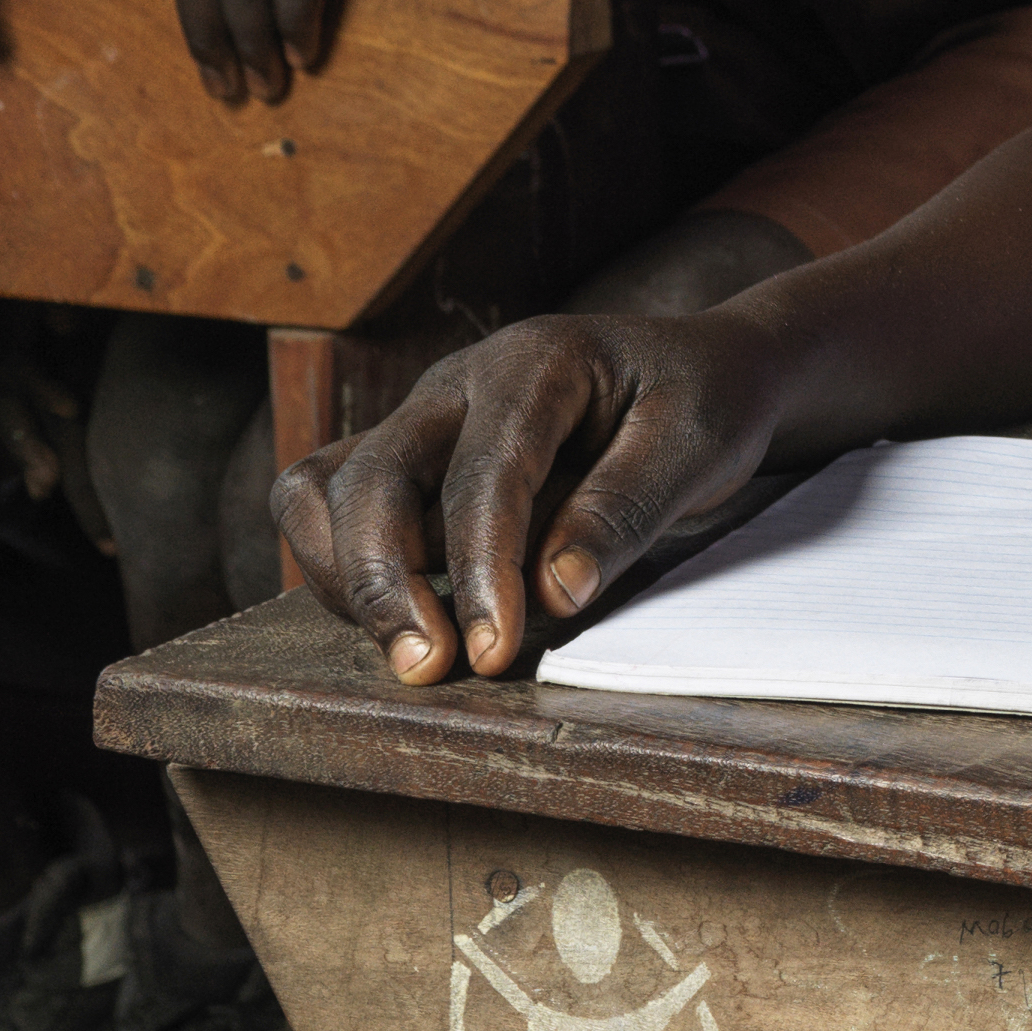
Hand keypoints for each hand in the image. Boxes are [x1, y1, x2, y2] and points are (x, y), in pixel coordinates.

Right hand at [274, 313, 791, 679]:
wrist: (706, 370)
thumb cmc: (706, 400)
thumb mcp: (697, 444)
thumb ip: (624, 511)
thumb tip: (550, 594)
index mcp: (537, 362)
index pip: (484, 473)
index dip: (479, 569)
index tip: (493, 652)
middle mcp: (459, 382)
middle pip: (372, 478)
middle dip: (383, 583)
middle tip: (429, 668)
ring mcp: (423, 418)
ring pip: (326, 493)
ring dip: (349, 579)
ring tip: (417, 648)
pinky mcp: (406, 457)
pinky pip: (330, 508)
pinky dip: (345, 570)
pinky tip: (411, 616)